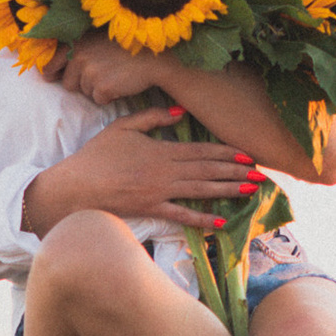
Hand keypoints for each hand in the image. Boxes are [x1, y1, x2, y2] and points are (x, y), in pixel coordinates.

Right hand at [20, 105, 270, 235]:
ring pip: (201, 190)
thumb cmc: (96, 157)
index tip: (247, 155)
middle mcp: (165, 170)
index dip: (226, 153)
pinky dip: (202, 219)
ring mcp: (159, 191)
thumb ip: (152, 118)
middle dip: (236, 172)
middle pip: (207, 169)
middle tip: (260, 174)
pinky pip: (181, 215)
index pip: (201, 150)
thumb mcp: (122, 128)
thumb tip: (179, 112)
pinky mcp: (151, 210)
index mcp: (160, 149)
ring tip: (251, 191)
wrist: (75, 186)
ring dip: (228, 190)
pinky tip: (221, 222)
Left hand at [46, 31, 164, 105]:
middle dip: (81, 83)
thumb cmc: (126, 49)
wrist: (153, 58)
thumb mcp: (97, 41)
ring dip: (96, 89)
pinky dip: (108, 96)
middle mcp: (79, 56)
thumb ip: (76, 50)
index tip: (50, 77)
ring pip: (84, 93)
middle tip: (101, 74)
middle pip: (67, 84)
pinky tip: (120, 84)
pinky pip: (98, 100)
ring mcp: (90, 72)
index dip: (52, 72)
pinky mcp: (102, 87)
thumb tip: (48, 71)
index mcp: (76, 42)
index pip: (52, 62)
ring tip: (113, 76)